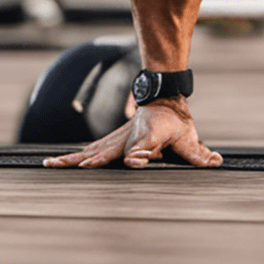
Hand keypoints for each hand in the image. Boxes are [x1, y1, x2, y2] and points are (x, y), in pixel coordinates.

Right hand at [43, 98, 222, 168]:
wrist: (164, 97)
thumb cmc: (175, 120)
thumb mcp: (188, 137)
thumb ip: (199, 153)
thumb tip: (215, 162)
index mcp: (143, 139)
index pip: (136, 152)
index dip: (136, 159)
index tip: (132, 164)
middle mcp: (125, 139)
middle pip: (100, 152)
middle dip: (81, 161)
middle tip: (57, 166)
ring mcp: (117, 139)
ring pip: (91, 149)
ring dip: (70, 157)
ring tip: (48, 164)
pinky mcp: (114, 139)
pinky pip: (93, 148)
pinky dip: (78, 155)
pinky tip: (65, 161)